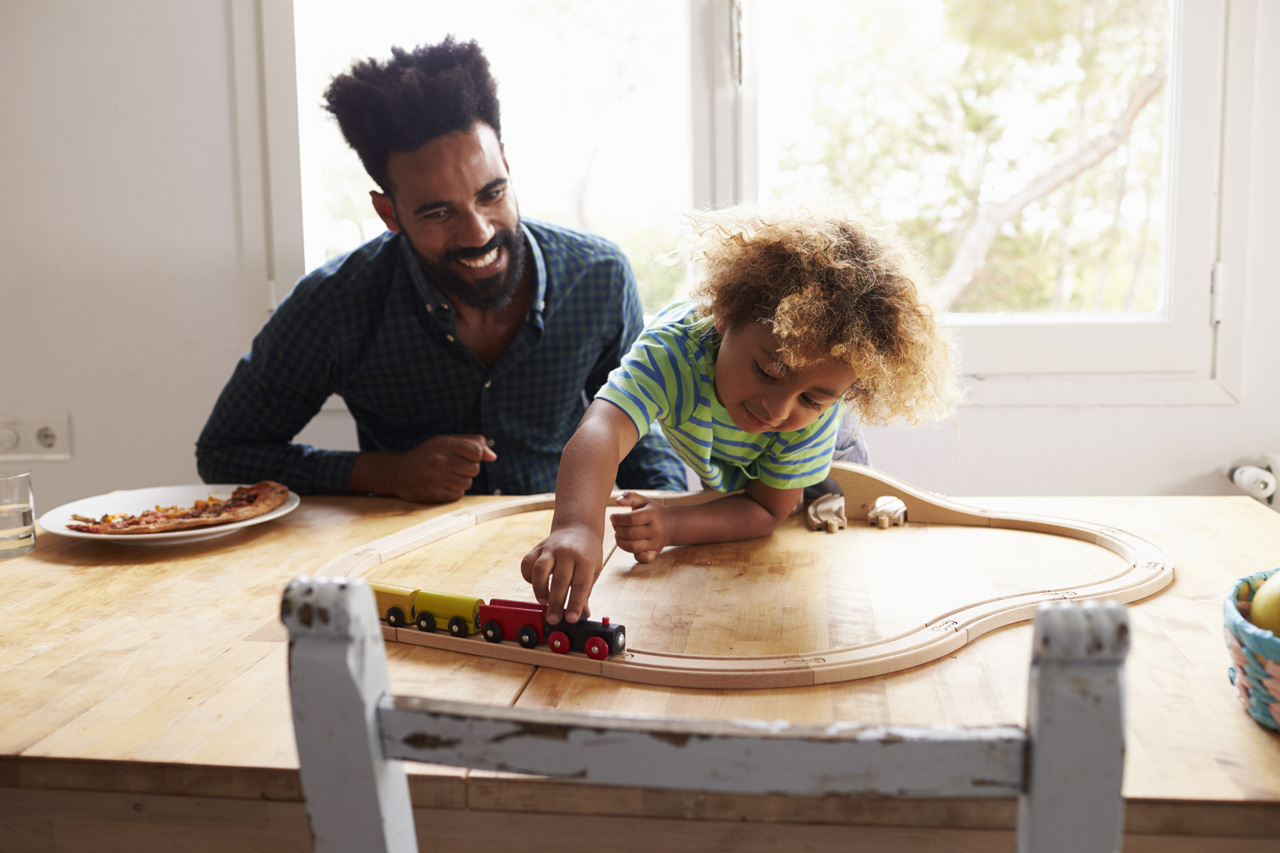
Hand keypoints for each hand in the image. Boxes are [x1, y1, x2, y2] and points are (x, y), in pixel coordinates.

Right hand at [351, 434, 496, 502]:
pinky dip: (454, 491)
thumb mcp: (445, 442)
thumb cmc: (426, 455)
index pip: (477, 451)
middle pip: (475, 469)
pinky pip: (458, 495)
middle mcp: (439, 460)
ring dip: (461, 481)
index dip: (475, 455)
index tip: (465, 456)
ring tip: (447, 476)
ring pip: (468, 483)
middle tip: (453, 467)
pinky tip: (442, 485)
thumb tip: (493, 456)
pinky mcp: (434, 493)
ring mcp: (436, 478)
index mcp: (443, 443)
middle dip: (468, 469)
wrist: (396, 472)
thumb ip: (471, 443)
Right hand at [521, 524, 600, 624]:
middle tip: (553, 619)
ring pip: (540, 570)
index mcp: (585, 559)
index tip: (571, 619)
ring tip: (543, 601)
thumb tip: (584, 614)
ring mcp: (550, 548)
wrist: (578, 527)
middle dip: (555, 603)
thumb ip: (586, 592)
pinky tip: (535, 584)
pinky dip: (528, 576)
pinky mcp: (537, 548)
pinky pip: (527, 563)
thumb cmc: (587, 553)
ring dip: (540, 589)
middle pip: (559, 580)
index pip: (580, 585)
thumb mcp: (593, 570)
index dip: (575, 604)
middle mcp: (567, 552)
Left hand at [610, 491, 668, 562]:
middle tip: (615, 525)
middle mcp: (655, 530)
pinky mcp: (655, 553)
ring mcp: (656, 543)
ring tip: (618, 534)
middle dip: (617, 529)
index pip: (630, 519)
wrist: (671, 524)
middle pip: (629, 533)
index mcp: (652, 515)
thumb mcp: (643, 500)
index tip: (612, 517)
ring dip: (620, 541)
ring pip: (633, 547)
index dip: (617, 519)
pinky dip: (633, 554)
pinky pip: (642, 559)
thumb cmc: (652, 511)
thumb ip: (630, 496)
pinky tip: (629, 545)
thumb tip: (617, 501)